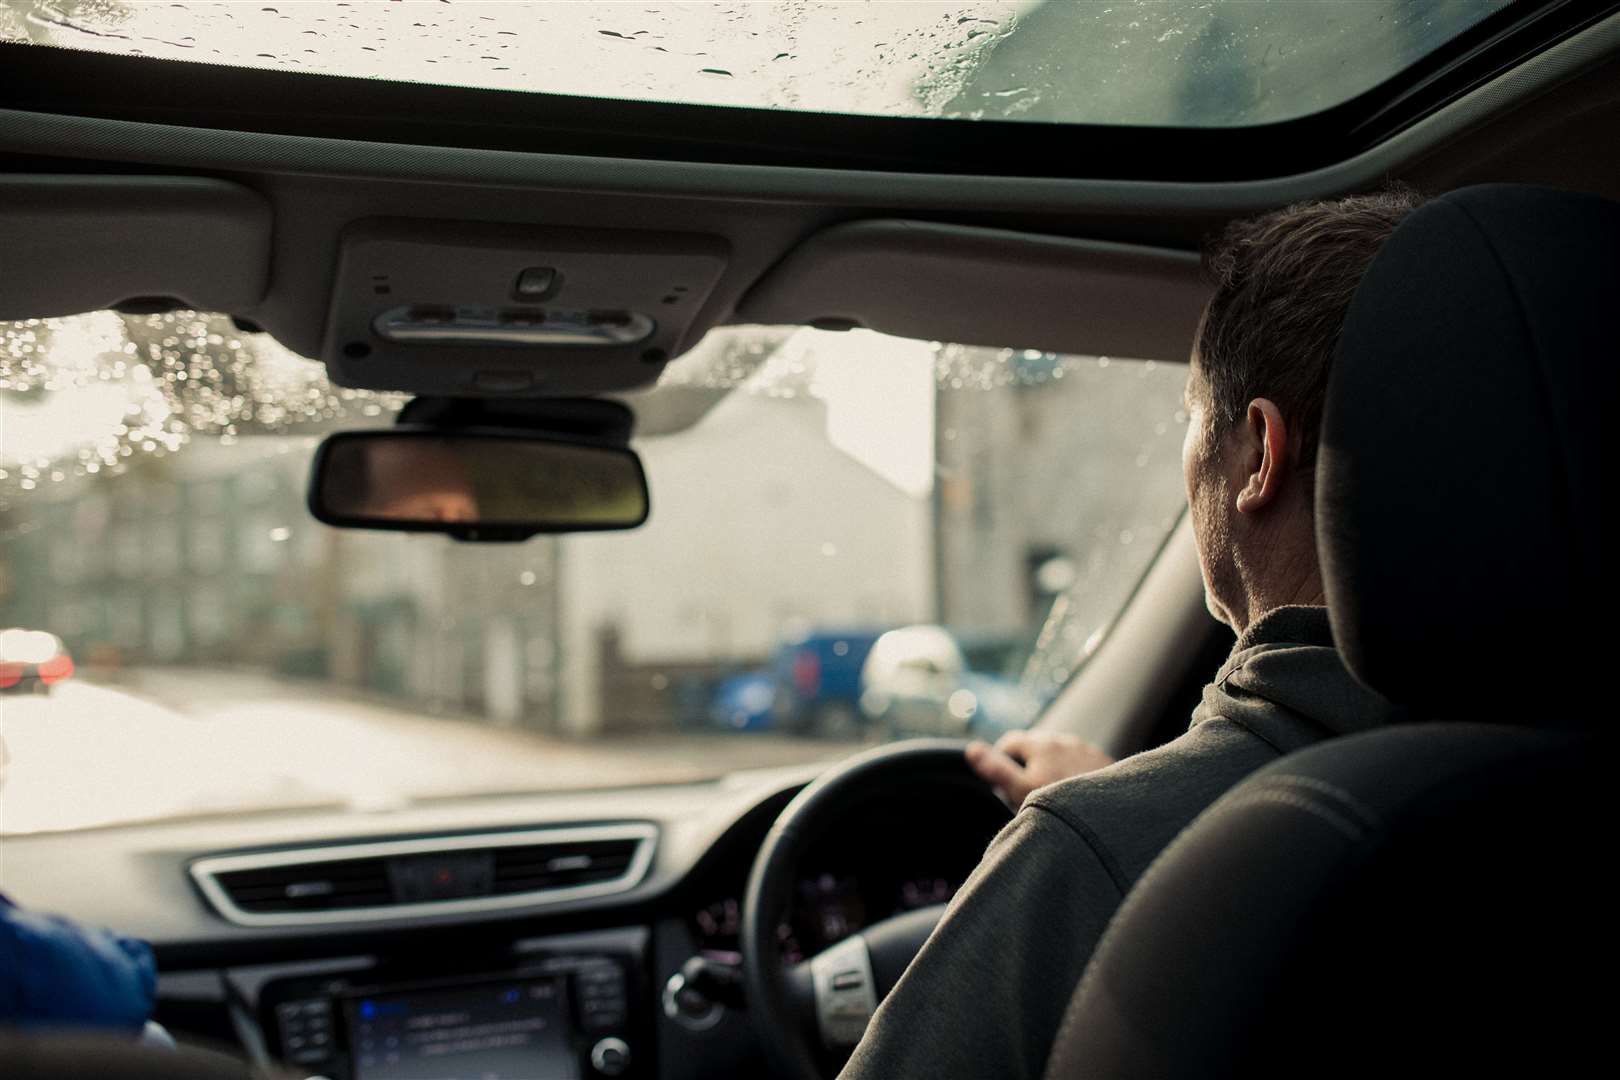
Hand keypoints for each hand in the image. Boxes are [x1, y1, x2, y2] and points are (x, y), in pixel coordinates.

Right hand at [965, 730, 1114, 806]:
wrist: (1113, 815)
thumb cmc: (1065, 804)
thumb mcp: (1022, 790)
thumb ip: (997, 769)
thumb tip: (972, 749)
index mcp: (1041, 744)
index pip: (1010, 743)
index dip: (1001, 761)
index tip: (1003, 784)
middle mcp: (1064, 740)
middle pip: (1035, 746)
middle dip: (1028, 764)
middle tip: (1028, 792)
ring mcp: (1086, 750)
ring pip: (1059, 754)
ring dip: (1052, 767)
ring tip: (1053, 793)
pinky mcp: (1103, 763)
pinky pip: (1080, 763)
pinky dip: (1074, 773)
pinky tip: (1076, 794)